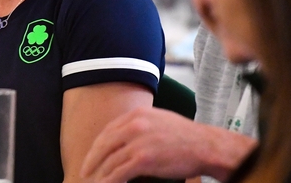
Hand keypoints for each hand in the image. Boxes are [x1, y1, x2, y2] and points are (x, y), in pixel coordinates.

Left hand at [80, 107, 256, 182]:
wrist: (206, 146)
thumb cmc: (185, 136)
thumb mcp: (158, 120)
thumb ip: (139, 125)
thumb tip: (123, 136)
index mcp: (137, 114)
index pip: (109, 130)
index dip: (98, 145)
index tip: (92, 155)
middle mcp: (134, 125)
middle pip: (104, 144)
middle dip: (92, 159)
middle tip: (84, 170)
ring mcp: (138, 141)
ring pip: (110, 160)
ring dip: (99, 173)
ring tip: (92, 181)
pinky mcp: (143, 158)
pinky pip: (119, 172)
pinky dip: (109, 180)